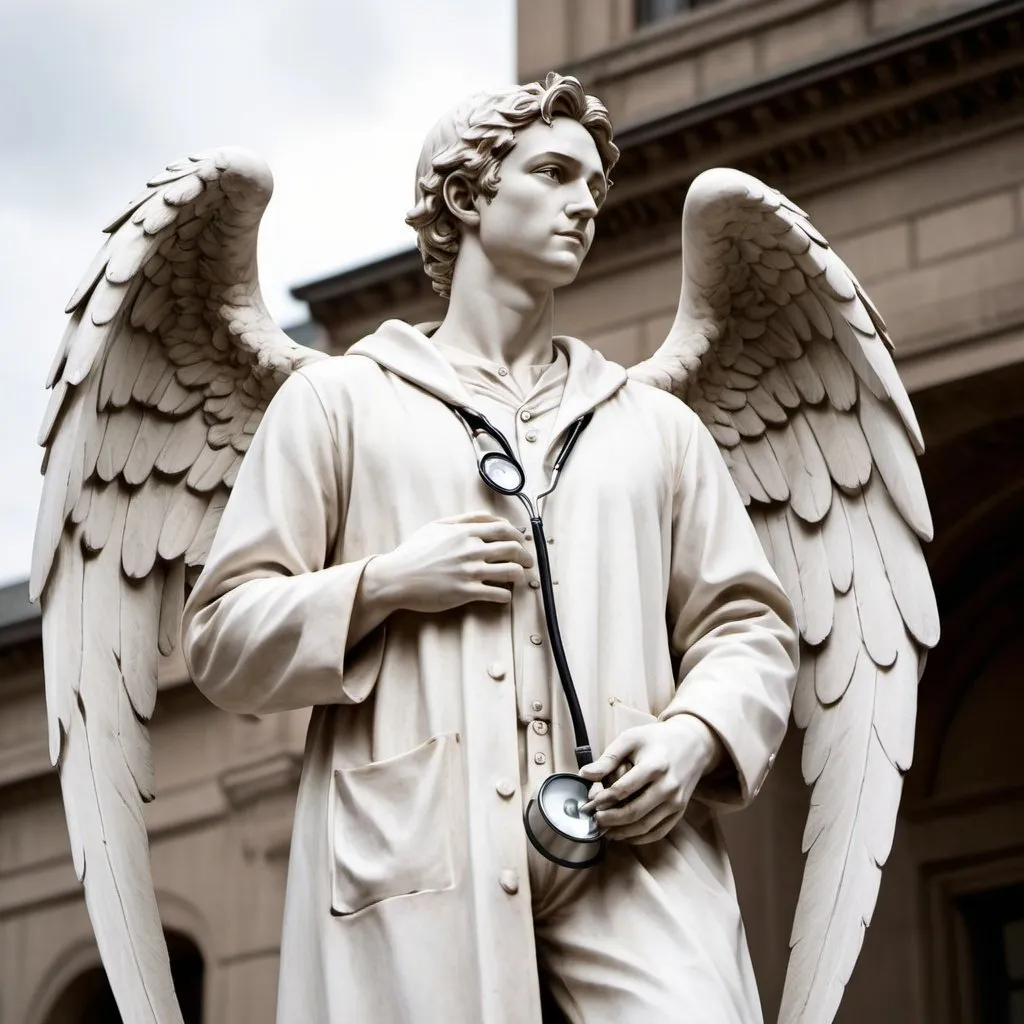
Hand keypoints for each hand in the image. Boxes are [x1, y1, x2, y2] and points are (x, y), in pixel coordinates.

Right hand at [363, 511, 532, 615]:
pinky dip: (506, 596)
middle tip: (528, 562)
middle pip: (513, 549)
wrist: (396, 578)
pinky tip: (504, 596)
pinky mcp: (465, 593)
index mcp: (465, 532)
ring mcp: (469, 572)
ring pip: (510, 572)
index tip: (522, 542)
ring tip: (520, 579)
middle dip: (526, 556)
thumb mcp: (436, 527)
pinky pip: (497, 594)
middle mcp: (470, 550)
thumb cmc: (414, 552)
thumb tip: (487, 517)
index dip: (519, 536)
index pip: (504, 530)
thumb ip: (463, 520)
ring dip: (521, 576)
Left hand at [578, 715, 723, 843]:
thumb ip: (608, 758)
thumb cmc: (656, 739)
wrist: (693, 743)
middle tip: (594, 820)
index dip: (602, 800)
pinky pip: (658, 832)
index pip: (623, 790)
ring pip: (645, 826)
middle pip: (634, 812)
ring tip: (604, 830)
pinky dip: (639, 838)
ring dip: (622, 832)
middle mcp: (668, 787)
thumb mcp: (631, 739)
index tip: (588, 804)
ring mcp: (676, 802)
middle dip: (609, 819)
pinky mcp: (680, 811)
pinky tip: (623, 834)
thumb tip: (585, 775)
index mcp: (655, 766)